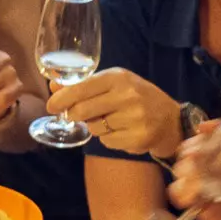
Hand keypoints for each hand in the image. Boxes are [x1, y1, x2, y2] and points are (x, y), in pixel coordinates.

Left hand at [47, 68, 179, 158]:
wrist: (169, 119)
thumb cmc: (135, 98)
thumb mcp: (113, 84)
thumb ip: (83, 85)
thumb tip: (52, 87)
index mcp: (118, 77)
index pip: (82, 87)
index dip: (62, 98)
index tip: (51, 106)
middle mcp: (127, 95)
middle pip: (83, 110)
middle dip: (74, 115)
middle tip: (74, 116)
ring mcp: (134, 117)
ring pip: (94, 127)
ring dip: (95, 126)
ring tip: (110, 120)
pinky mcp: (137, 137)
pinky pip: (106, 142)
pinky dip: (108, 138)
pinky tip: (121, 131)